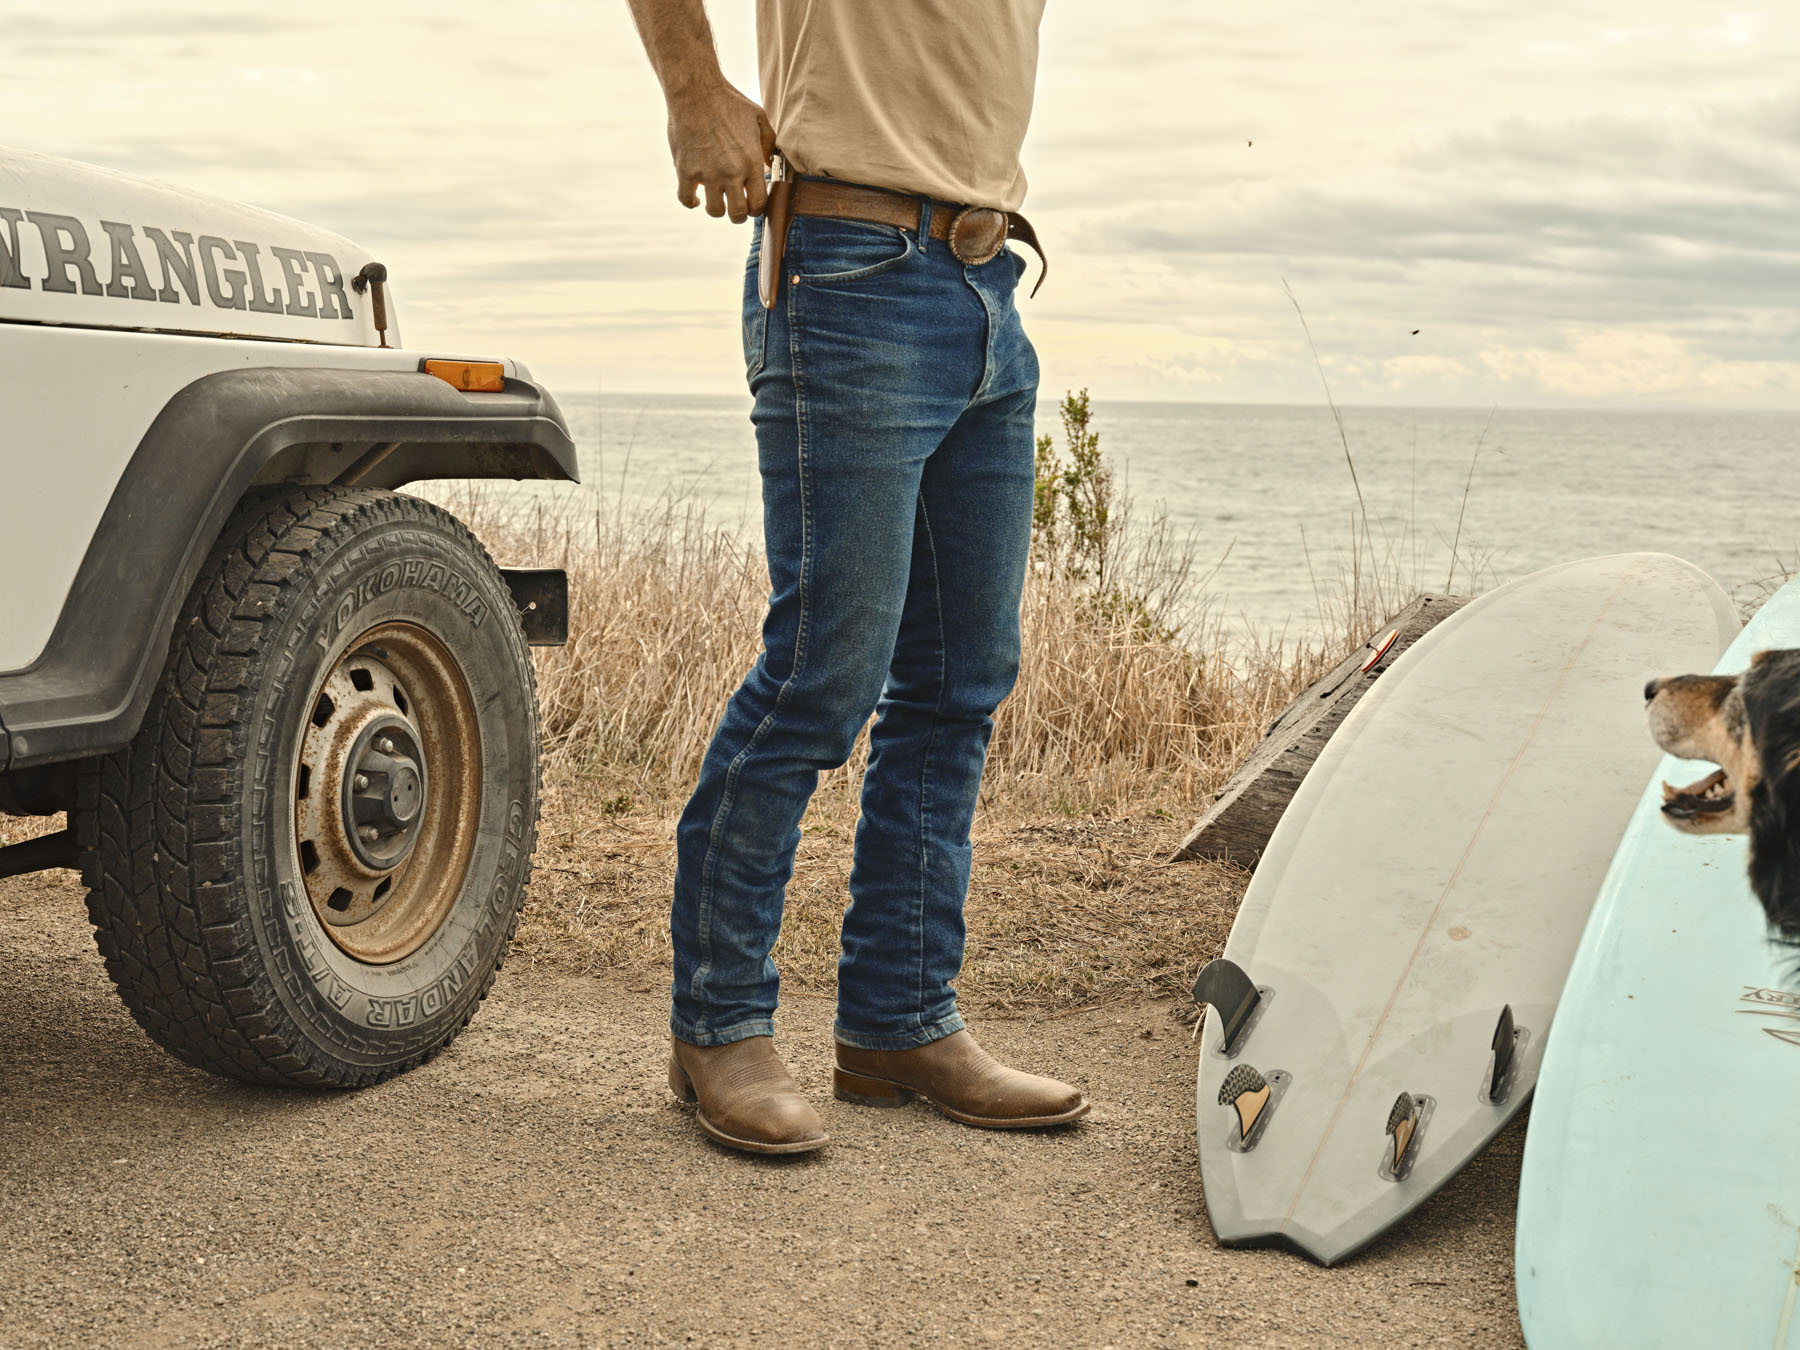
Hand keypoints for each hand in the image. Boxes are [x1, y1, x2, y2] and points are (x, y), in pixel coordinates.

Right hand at [666, 80, 776, 222]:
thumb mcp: (758, 119)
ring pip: (715, 211)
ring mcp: (707, 174)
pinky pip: (686, 199)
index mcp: (751, 163)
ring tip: (717, 200)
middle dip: (739, 215)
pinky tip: (696, 198)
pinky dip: (691, 202)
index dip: (757, 208)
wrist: (696, 91)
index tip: (752, 203)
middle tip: (736, 207)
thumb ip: (769, 144)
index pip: (759, 203)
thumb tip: (772, 165)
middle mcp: (731, 173)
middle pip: (737, 214)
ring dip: (717, 209)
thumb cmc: (729, 102)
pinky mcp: (685, 170)